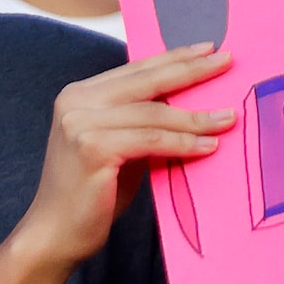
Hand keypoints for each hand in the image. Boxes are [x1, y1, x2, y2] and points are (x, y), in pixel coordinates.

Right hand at [10, 44, 236, 272]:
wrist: (56, 234)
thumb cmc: (94, 193)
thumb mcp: (120, 144)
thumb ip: (142, 120)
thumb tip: (192, 100)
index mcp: (80, 94)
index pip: (137, 69)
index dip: (174, 57)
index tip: (209, 49)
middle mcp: (76, 101)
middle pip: (147, 81)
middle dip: (192, 70)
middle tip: (227, 61)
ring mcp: (80, 123)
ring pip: (154, 113)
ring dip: (197, 117)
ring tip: (228, 118)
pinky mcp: (92, 148)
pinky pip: (151, 140)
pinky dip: (184, 143)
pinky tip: (209, 146)